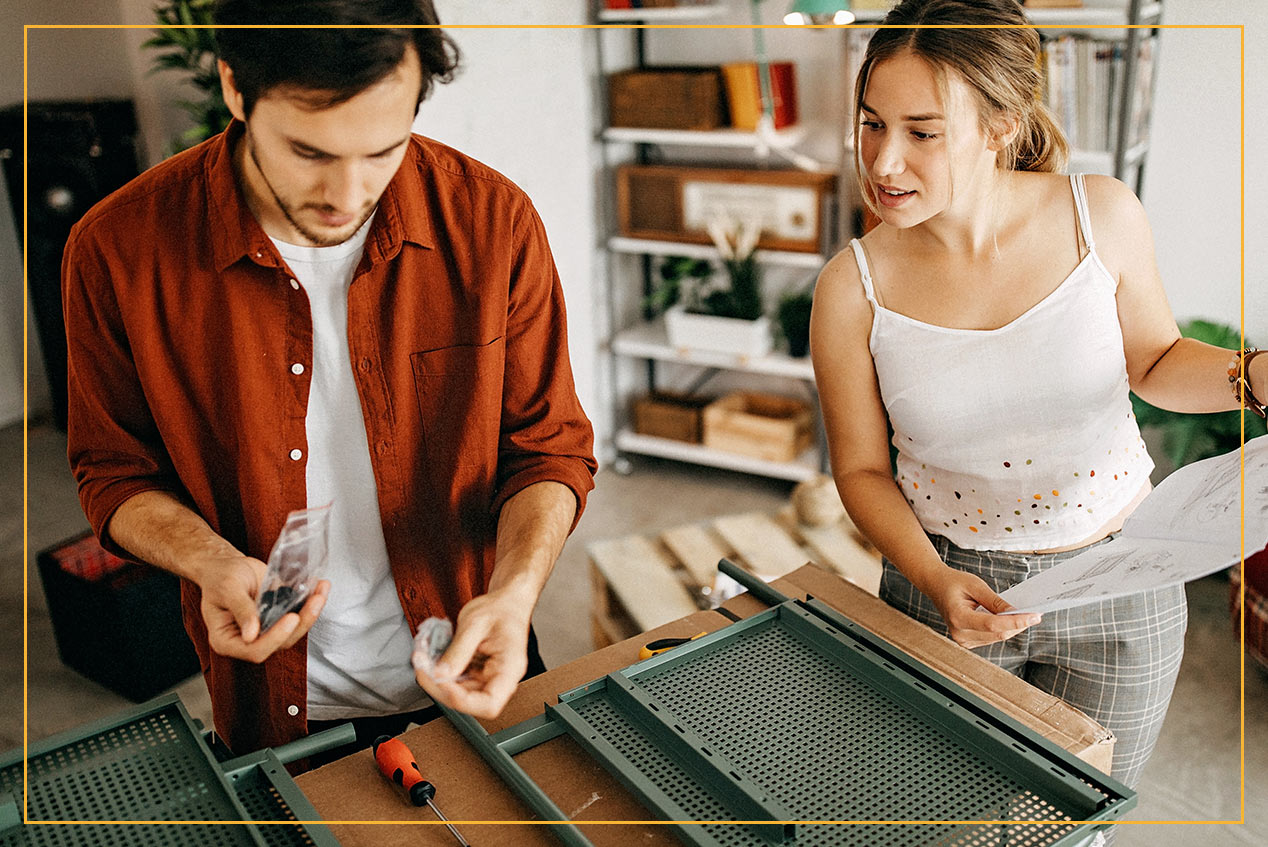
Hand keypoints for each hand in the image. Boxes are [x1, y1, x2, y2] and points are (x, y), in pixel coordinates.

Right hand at [195, 553, 329, 662]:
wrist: (227, 565)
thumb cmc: (219, 577)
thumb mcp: (227, 589)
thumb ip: (241, 610)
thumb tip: (251, 635)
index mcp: (227, 640)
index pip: (255, 650)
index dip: (275, 638)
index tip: (291, 618)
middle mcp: (249, 639)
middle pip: (280, 642)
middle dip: (301, 623)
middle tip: (315, 600)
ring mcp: (266, 629)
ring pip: (293, 630)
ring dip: (310, 612)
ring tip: (321, 590)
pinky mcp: (278, 617)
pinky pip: (297, 614)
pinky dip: (309, 602)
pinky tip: (319, 586)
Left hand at [414, 589, 531, 718]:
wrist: (506, 602)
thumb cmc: (500, 609)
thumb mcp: (476, 623)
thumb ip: (458, 650)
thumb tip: (440, 674)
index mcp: (510, 668)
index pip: (489, 704)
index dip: (462, 700)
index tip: (442, 679)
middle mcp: (499, 679)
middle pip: (468, 701)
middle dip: (440, 686)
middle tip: (422, 665)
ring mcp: (486, 678)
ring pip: (456, 693)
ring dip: (435, 679)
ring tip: (422, 657)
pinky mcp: (475, 673)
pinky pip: (454, 681)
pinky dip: (438, 671)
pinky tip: (429, 656)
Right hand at [925, 568, 1040, 648]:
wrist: (936, 586)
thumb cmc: (953, 582)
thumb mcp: (975, 585)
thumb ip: (995, 601)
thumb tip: (1015, 612)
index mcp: (958, 617)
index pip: (993, 625)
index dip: (1016, 621)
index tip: (1034, 616)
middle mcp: (959, 633)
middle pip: (998, 634)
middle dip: (1018, 624)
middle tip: (1034, 614)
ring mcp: (963, 640)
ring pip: (997, 638)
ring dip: (1012, 628)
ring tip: (1022, 614)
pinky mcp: (968, 641)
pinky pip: (992, 638)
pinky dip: (1003, 629)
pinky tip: (1007, 619)